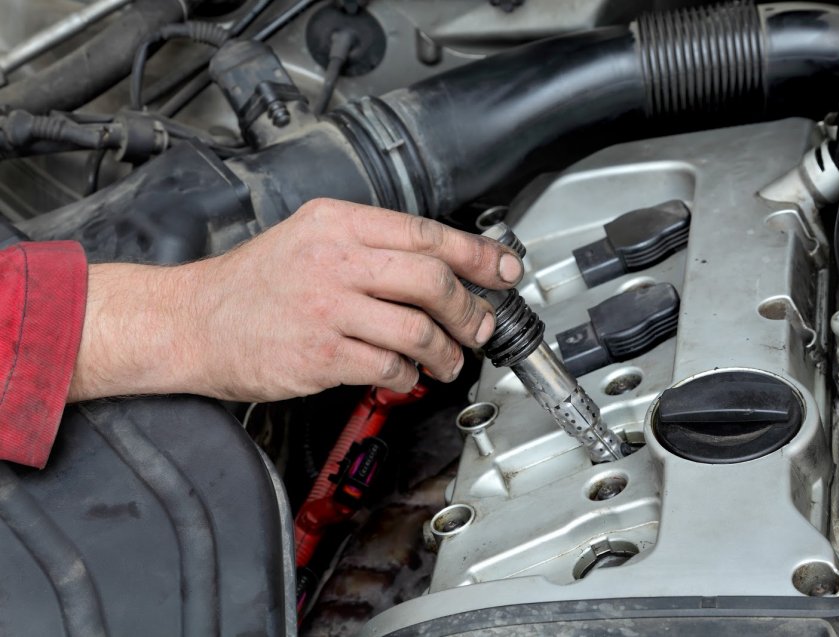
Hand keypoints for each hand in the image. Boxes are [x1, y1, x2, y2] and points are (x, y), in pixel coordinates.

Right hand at [68, 199, 523, 401]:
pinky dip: (408, 378)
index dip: (476, 255)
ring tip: (449, 361)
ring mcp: (326, 309)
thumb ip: (368, 246)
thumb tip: (437, 265)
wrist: (190, 321)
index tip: (503, 270)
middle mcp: (334, 261)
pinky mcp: (319, 355)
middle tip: (480, 325)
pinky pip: (387, 368)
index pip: (425, 234)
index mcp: (336, 224)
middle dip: (470, 309)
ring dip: (446, 351)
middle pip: (432, 280)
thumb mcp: (307, 238)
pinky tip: (405, 378)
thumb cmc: (251, 285)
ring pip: (417, 329)